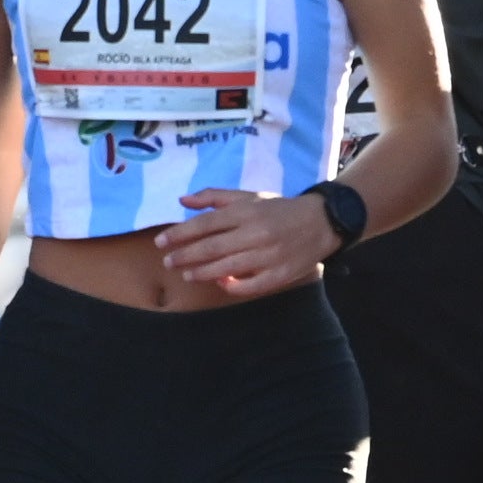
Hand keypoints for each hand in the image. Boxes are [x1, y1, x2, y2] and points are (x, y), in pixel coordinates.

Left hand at [156, 188, 337, 299]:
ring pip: (226, 268)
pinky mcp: (279, 274)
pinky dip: (232, 286)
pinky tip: (220, 282)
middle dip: (185, 256)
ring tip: (186, 275)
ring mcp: (268, 256)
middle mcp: (255, 233)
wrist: (321, 222)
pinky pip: (249, 286)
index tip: (161, 242)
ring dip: (202, 273)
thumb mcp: (249, 196)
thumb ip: (214, 197)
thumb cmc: (278, 209)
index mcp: (246, 212)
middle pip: (211, 248)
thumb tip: (182, 200)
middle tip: (168, 262)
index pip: (205, 224)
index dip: (180, 234)